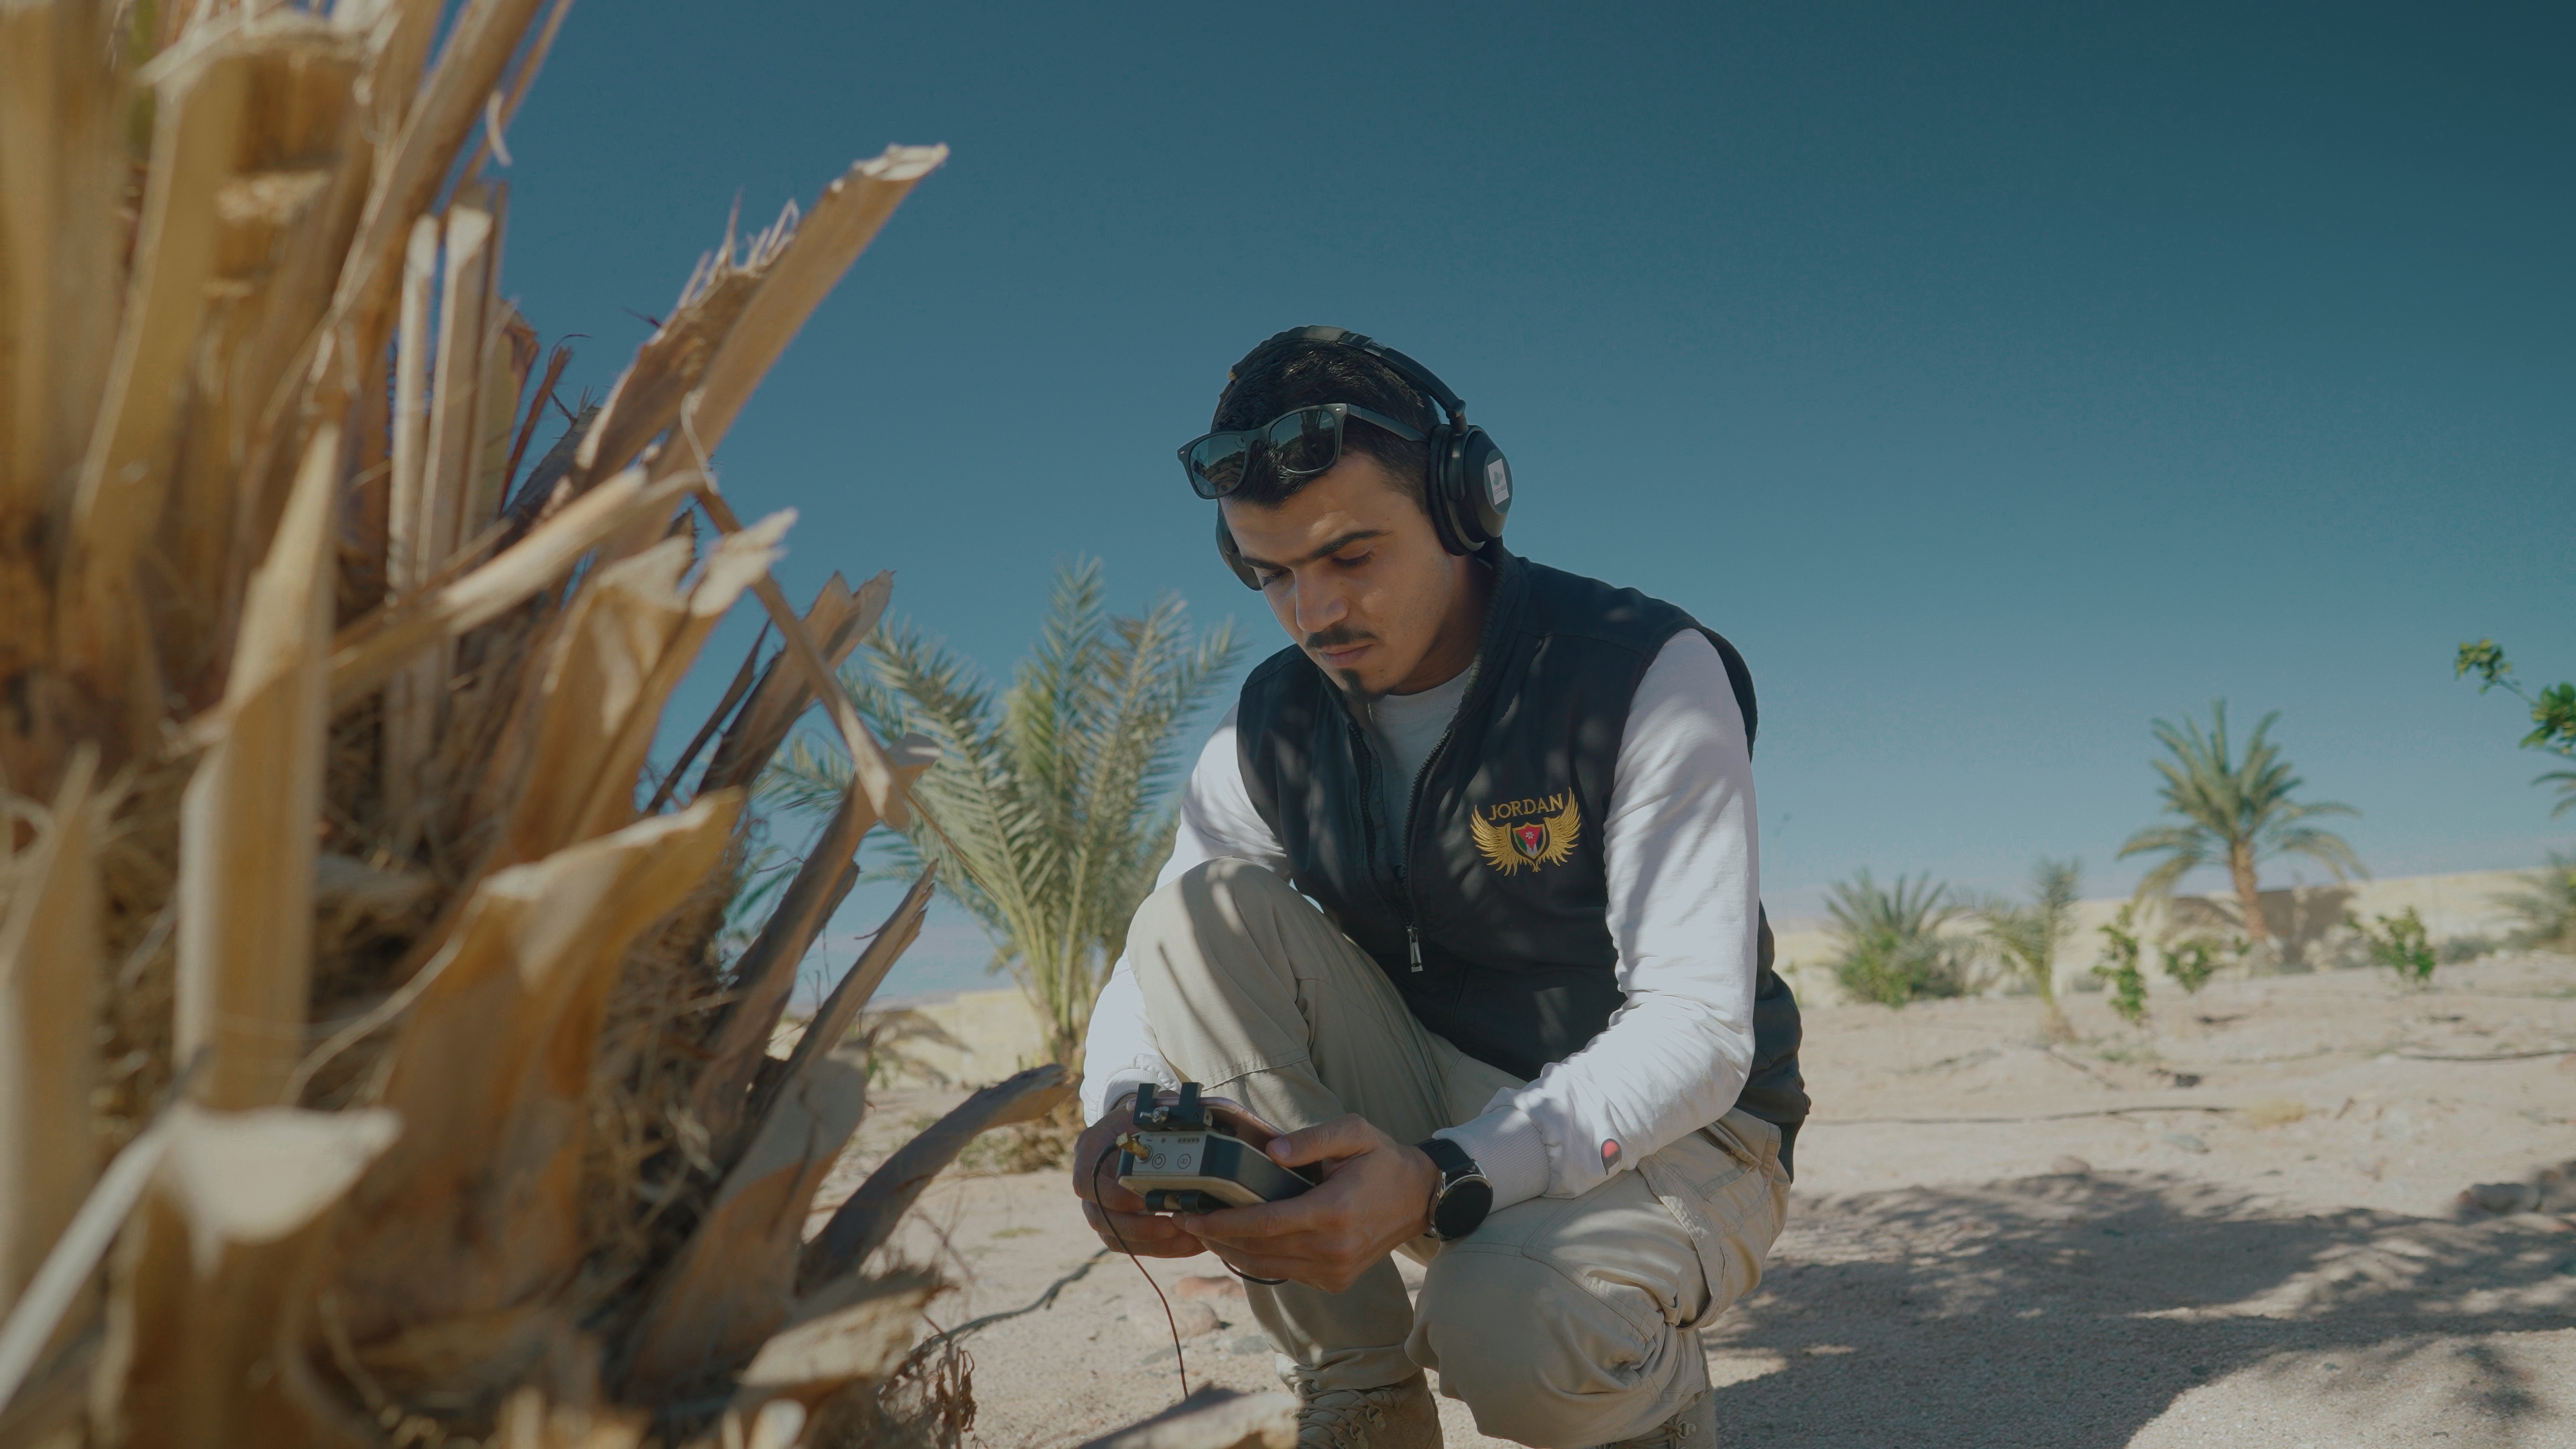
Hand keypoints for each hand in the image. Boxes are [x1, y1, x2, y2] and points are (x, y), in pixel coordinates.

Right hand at [1067, 1093, 1285, 1259]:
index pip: (1086, 1183)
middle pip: (1100, 1218)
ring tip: (1186, 1239)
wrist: (1134, 1127)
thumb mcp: (1148, 1109)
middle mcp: (1090, 1183)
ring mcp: (1102, 1206)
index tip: (1142, 1200)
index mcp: (1090, 1151)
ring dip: (1152, 1244)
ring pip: (1116, 1238)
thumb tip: (1186, 1115)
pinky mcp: (1120, 1223)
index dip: (1112, 1196)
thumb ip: (1161, 1114)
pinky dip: (1161, 1247)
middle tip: (1172, 1227)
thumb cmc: (1142, 1116)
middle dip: (1137, 1228)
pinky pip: (1134, 1244)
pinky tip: (1188, 1243)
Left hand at [1173, 1114, 1438, 1293]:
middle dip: (1216, 1237)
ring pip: (1266, 1267)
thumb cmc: (1383, 1160)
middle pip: (1258, 1249)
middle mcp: (1332, 1248)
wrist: (1420, 1198)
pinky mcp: (1335, 1280)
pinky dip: (1257, 1260)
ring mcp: (1334, 1270)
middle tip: (1185, 1220)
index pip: (1264, 1223)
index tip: (1191, 1215)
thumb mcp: (1355, 1132)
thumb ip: (1312, 1139)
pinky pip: (1284, 1273)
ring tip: (1203, 1232)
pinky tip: (1240, 1242)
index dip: (1222, 1222)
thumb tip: (1271, 1151)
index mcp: (1334, 1211)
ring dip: (1230, 1252)